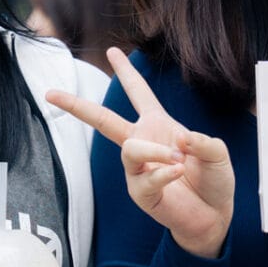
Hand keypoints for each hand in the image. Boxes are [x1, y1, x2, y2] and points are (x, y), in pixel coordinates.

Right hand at [45, 47, 234, 258]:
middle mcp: (143, 143)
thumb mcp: (217, 153)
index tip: (113, 51)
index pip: (138, 93)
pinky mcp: (140, 193)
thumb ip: (204, 141)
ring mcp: (138, 169)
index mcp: (158, 125)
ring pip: (131, 150)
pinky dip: (165, 173)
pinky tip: (178, 174)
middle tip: (50, 93)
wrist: (214, 215)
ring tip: (180, 161)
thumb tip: (181, 141)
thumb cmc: (213, 181)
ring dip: (156, 152)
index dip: (126, 72)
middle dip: (76, 106)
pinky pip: (146, 178)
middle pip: (103, 120)